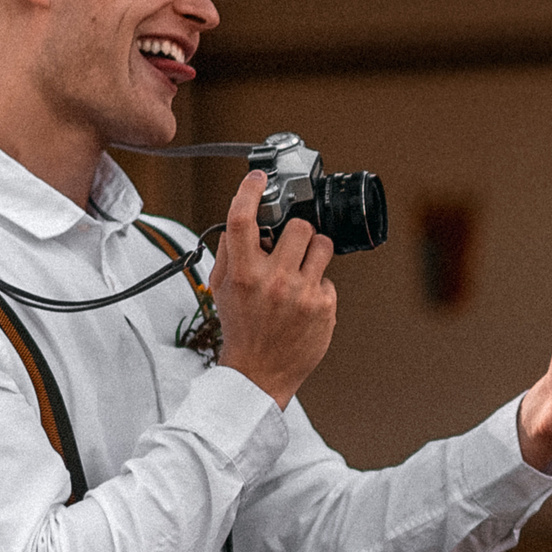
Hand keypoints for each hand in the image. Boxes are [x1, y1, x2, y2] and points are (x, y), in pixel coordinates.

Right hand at [211, 171, 336, 407]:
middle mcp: (274, 281)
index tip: (257, 178)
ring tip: (303, 266)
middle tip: (290, 246)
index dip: (250, 191)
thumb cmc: (241, 329)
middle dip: (295, 232)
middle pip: (299, 226)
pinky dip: (318, 284)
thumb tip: (241, 221)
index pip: (243, 221)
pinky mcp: (325, 307)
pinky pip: (329, 278)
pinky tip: (305, 301)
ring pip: (322, 245)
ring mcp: (303, 294)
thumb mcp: (222, 288)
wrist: (259, 373)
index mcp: (244, 273)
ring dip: (314, 250)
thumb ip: (230, 252)